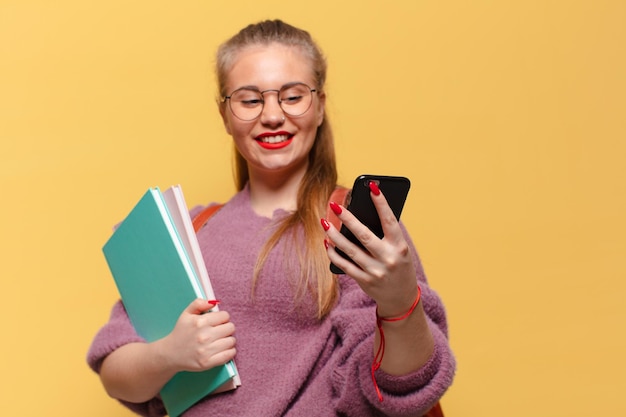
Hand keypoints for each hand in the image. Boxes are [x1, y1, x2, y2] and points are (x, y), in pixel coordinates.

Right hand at [158, 299, 236, 371]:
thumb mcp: (186, 314)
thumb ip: (198, 303)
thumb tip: (213, 302)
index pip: (225, 316)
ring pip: (232, 341)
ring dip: (228, 340)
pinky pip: (229, 354)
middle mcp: (204, 336)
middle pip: (230, 328)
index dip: (222, 318)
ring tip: (220, 340)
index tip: (218, 322)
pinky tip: (223, 349)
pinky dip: (230, 351)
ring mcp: (206, 350)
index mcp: (200, 322)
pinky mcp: (208, 362)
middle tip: (219, 331)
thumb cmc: (181, 332)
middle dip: (226, 328)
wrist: (170, 353)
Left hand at [324, 185, 418, 316]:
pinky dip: (334, 254)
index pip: (389, 221)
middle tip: (334, 206)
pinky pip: (345, 265)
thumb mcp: (399, 249)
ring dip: (335, 236)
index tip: (371, 186)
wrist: (402, 298)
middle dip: (348, 219)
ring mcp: (375, 271)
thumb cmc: (398, 265)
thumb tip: (360, 214)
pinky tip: (327, 243)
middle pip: (364, 236)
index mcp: (400, 246)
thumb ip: (384, 235)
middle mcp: (388, 259)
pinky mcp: (364, 281)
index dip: (381, 203)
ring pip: (350, 250)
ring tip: (324, 222)